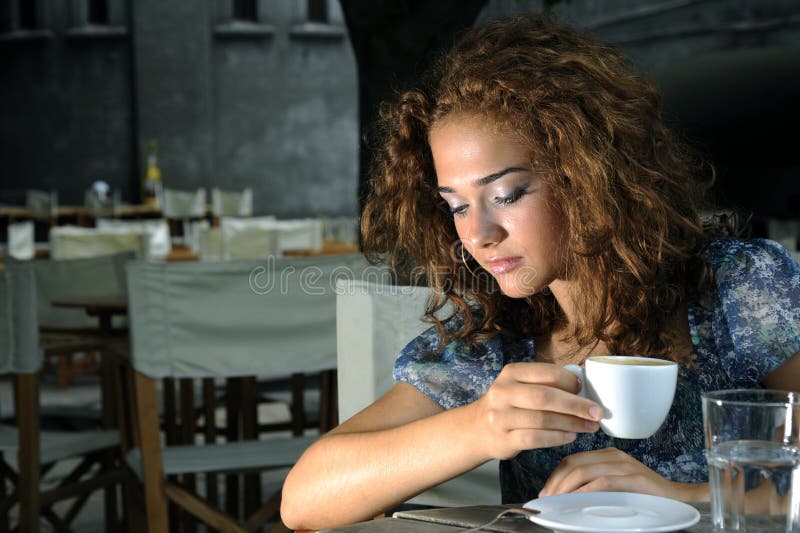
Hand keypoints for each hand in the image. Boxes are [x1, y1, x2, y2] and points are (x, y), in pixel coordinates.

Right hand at [471, 362, 602, 459]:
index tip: (586, 390)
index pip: (547, 373)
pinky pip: (535, 438)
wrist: (477, 429)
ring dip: (571, 424)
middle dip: (576, 405)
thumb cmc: (510, 405)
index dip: (571, 382)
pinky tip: (570, 437)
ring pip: (543, 419)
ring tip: (590, 427)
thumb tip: (585, 389)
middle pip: (546, 397)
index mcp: (512, 373)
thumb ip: (546, 384)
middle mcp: (503, 392)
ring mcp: (501, 416)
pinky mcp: (503, 438)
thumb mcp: (520, 386)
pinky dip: (556, 438)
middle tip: (597, 413)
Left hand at [540, 447, 706, 500]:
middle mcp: (613, 456)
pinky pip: (602, 482)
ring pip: (584, 471)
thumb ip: (595, 484)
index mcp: (607, 455)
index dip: (555, 475)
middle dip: (556, 482)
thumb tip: (567, 495)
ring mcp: (623, 465)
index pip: (572, 460)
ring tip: (559, 502)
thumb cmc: (644, 495)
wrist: (678, 499)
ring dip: (566, 488)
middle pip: (574, 464)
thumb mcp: (615, 485)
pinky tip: (577, 500)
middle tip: (548, 499)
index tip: (547, 491)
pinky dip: (585, 491)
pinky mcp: (633, 478)